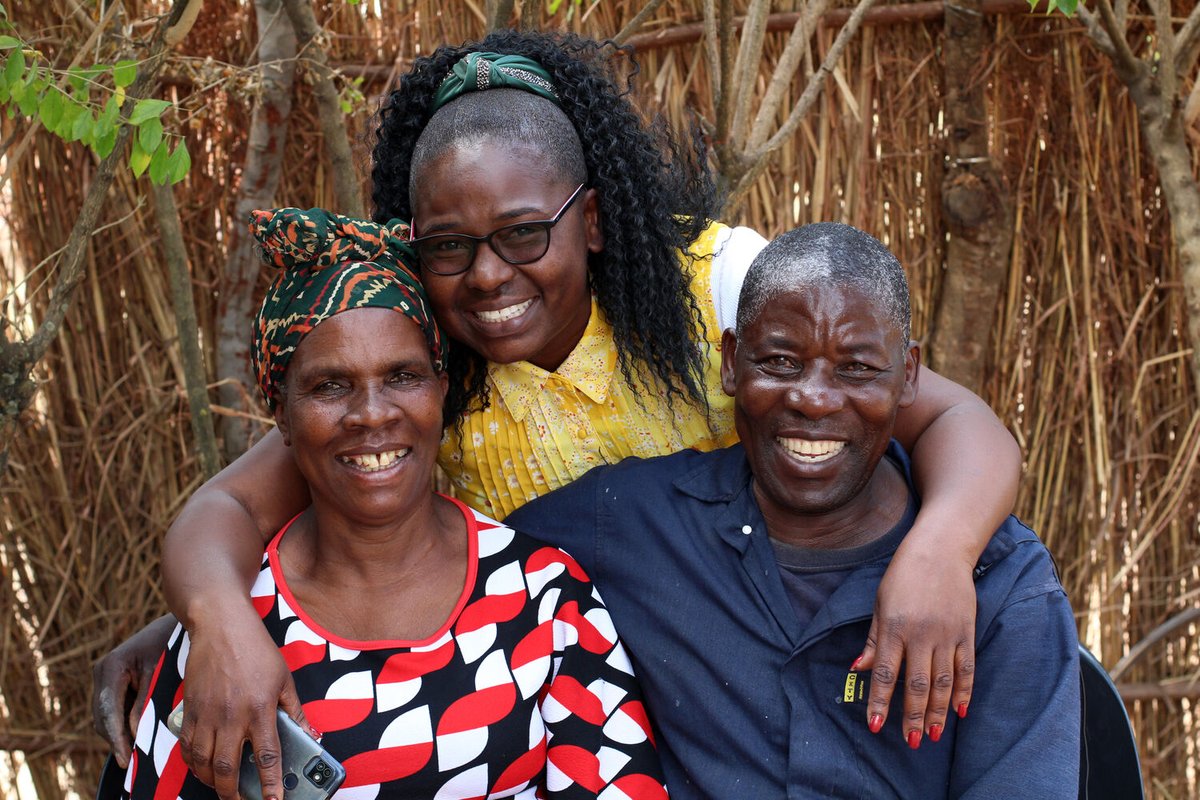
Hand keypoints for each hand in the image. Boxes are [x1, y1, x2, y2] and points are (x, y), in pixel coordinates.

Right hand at [92, 614, 176, 766]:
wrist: (175, 625)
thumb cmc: (171, 644)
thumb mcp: (160, 671)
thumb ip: (146, 701)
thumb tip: (134, 733)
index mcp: (111, 667)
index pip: (109, 710)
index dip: (116, 737)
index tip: (124, 758)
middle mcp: (102, 673)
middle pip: (103, 717)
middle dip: (116, 739)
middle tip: (131, 762)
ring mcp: (105, 679)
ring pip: (106, 717)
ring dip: (120, 733)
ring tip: (137, 752)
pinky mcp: (113, 684)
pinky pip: (114, 711)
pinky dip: (124, 724)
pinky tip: (139, 736)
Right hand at [173, 604, 308, 799]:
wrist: (220, 624)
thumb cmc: (256, 649)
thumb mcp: (284, 678)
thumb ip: (295, 710)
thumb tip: (310, 735)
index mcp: (260, 708)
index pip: (267, 756)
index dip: (271, 784)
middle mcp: (231, 715)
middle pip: (227, 769)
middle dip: (233, 793)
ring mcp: (207, 713)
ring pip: (202, 763)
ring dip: (210, 782)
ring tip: (221, 789)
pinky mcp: (189, 709)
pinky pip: (186, 746)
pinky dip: (192, 763)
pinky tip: (201, 767)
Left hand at [852, 546, 974, 748]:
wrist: (940, 549)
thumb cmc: (903, 575)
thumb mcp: (880, 602)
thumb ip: (873, 638)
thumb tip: (858, 668)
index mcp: (894, 627)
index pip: (886, 673)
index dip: (880, 702)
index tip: (876, 726)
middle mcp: (921, 634)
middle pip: (917, 684)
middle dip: (913, 716)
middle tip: (912, 741)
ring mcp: (946, 634)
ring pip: (943, 682)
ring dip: (938, 712)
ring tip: (933, 735)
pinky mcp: (967, 632)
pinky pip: (967, 668)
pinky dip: (964, 691)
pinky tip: (959, 711)